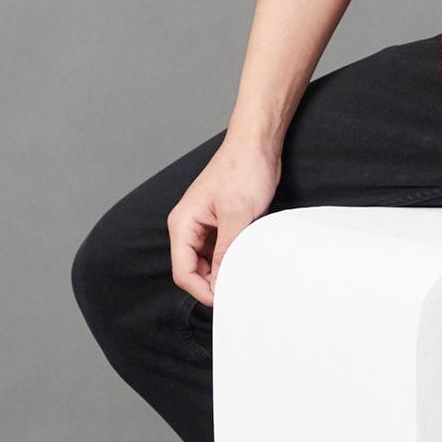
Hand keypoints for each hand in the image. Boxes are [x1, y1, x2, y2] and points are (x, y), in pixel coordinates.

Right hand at [166, 136, 282, 304]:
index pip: (182, 271)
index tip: (225, 299)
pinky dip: (231, 255)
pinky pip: (220, 248)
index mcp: (183, 223)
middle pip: (193, 269)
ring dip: (223, 269)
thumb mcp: (238, 215)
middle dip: (213, 282)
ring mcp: (204, 223)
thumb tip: (220, 284)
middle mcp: (189, 224)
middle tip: (238, 289)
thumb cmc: (244, 168)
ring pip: (207, 261)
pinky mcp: (220, 220)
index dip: (202, 290)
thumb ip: (226, 252)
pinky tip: (247, 257)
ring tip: (244, 272)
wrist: (258, 142)